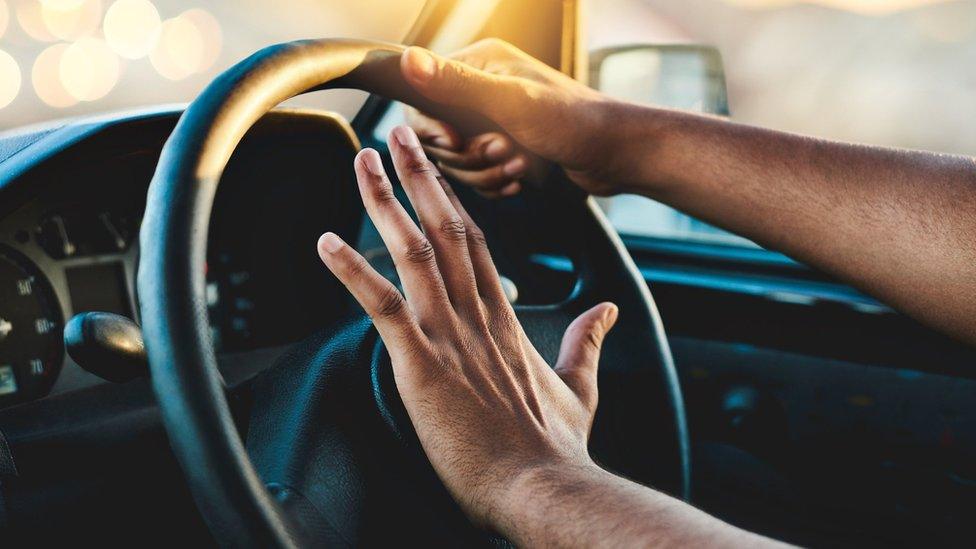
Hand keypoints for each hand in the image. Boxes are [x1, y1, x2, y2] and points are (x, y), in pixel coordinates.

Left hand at [316, 125, 617, 529]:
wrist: (543, 487)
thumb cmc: (556, 446)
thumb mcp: (580, 387)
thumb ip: (588, 343)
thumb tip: (609, 314)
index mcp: (504, 319)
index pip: (475, 243)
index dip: (450, 200)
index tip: (433, 168)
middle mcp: (476, 314)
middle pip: (444, 228)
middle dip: (417, 175)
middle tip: (395, 134)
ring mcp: (449, 335)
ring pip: (413, 252)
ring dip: (383, 203)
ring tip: (362, 162)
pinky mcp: (423, 364)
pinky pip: (382, 306)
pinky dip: (352, 272)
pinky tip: (326, 243)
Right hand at [400, 39, 627, 196]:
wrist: (617, 155)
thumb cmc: (573, 122)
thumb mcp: (511, 103)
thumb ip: (458, 83)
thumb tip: (409, 60)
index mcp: (479, 64)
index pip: (421, 96)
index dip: (431, 127)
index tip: (454, 141)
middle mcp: (481, 89)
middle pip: (437, 135)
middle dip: (467, 154)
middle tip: (503, 151)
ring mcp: (493, 121)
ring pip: (457, 160)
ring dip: (484, 171)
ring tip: (518, 166)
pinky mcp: (504, 148)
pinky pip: (477, 175)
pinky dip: (494, 182)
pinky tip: (519, 179)